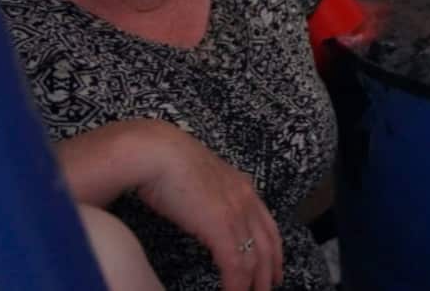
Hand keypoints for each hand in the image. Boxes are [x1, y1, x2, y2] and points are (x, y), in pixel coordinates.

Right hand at [134, 125, 282, 290]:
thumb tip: (199, 212)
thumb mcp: (197, 180)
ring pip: (256, 257)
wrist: (155, 152)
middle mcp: (246, 198)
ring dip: (254, 282)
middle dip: (270, 270)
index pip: (268, 224)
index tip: (273, 267)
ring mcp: (236, 211)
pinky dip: (236, 284)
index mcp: (242, 186)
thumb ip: (207, 197)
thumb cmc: (164, 163)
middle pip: (267, 243)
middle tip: (268, 290)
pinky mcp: (221, 226)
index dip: (273, 249)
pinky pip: (236, 264)